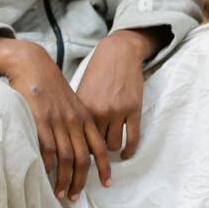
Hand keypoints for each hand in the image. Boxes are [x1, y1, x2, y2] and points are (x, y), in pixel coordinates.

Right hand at [0, 36, 109, 199]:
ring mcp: (58, 121)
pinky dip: (48, 165)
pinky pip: (47, 148)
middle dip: (80, 181)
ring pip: (65, 158)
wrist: (34, 65)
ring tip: (60, 193)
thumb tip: (79, 147)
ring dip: (64, 179)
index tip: (106, 184)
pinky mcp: (40, 120)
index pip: (99, 147)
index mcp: (85, 117)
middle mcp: (74, 121)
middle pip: (82, 158)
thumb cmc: (51, 86)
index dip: (104, 167)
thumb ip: (77, 123)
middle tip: (75, 197)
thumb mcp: (72, 103)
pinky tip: (46, 175)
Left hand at [75, 30, 149, 162]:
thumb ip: (79, 114)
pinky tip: (126, 154)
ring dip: (113, 148)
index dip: (80, 148)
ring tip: (112, 146)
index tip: (80, 152)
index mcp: (84, 108)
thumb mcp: (83, 91)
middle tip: (96, 149)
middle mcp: (100, 111)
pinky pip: (133, 138)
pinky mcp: (134, 109)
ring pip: (114, 145)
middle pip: (96, 145)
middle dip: (96, 150)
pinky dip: (129, 150)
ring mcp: (118, 111)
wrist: (119, 53)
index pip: (79, 139)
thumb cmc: (98, 71)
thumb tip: (74, 138)